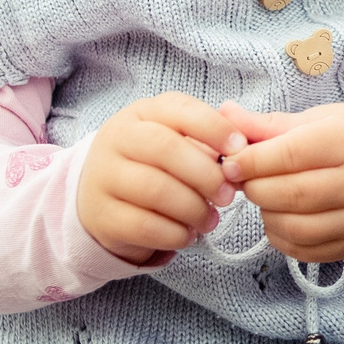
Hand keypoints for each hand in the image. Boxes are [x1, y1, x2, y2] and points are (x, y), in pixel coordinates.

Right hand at [79, 94, 242, 260]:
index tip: (240, 149)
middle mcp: (117, 139)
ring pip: (156, 190)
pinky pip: (145, 226)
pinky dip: (176, 234)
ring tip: (209, 219)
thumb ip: (209, 138)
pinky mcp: (103, 215)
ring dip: (194, 209)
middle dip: (206, 175)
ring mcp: (104, 176)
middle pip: (166, 149)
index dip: (215, 128)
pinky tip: (187, 234)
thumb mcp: (175, 140)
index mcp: (142, 113)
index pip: (181, 110)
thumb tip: (243, 144)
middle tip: (227, 195)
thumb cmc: (151, 165)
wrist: (100, 195)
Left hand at [220, 102, 343, 263]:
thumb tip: (225, 115)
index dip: (251, 161)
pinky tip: (280, 217)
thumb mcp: (319, 120)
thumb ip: (270, 124)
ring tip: (265, 196)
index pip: (289, 154)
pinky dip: (280, 236)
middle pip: (290, 193)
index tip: (231, 162)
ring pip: (295, 226)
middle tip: (244, 180)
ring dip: (266, 213)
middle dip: (254, 188)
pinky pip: (304, 250)